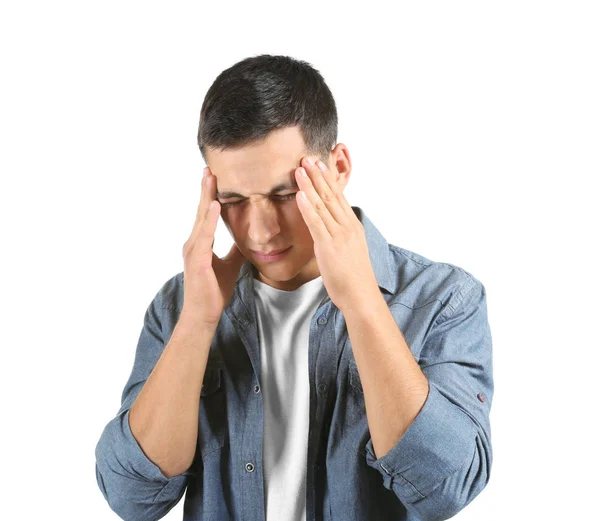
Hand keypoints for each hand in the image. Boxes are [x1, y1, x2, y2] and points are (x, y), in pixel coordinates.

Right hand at [181, 166, 245, 326]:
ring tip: (211, 178)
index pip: (206, 214)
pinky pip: (205, 235)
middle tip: (209, 168)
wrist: (203, 314)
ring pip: (201, 218)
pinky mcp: (197, 260)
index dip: (210, 196)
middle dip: (206, 189)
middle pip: (201, 211)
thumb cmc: (214, 291)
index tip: (214, 177)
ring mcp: (193, 250)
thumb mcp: (230, 265)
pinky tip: (215, 205)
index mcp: (201, 243)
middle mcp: (194, 243)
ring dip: (206, 197)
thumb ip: (235, 250)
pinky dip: (210, 219)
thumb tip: (246, 238)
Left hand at [294, 156, 379, 311]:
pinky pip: (316, 222)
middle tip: (307, 157)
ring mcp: (339, 235)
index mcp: (353, 226)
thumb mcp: (350, 251)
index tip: (318, 164)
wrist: (361, 295)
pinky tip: (300, 194)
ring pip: (323, 204)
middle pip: (331, 195)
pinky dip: (308, 206)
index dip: (327, 179)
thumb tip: (330, 230)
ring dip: (309, 185)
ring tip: (299, 169)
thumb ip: (340, 237)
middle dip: (318, 175)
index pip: (338, 197)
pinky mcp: (329, 246)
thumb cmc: (354, 277)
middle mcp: (347, 226)